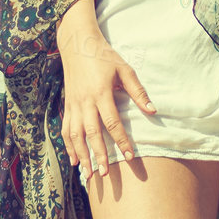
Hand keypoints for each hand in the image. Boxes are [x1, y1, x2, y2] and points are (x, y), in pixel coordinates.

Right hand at [57, 24, 155, 178]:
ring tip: (89, 174)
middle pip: (91, 133)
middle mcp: (85, 102)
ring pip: (75, 135)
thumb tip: (153, 111)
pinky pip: (66, 129)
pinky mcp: (67, 105)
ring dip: (81, 155)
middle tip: (105, 174)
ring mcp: (73, 104)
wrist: (77, 44)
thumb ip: (138, 91)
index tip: (130, 157)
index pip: (112, 123)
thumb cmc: (104, 56)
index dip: (121, 141)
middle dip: (98, 155)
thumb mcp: (124, 69)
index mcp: (101, 93)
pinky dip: (68, 146)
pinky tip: (74, 160)